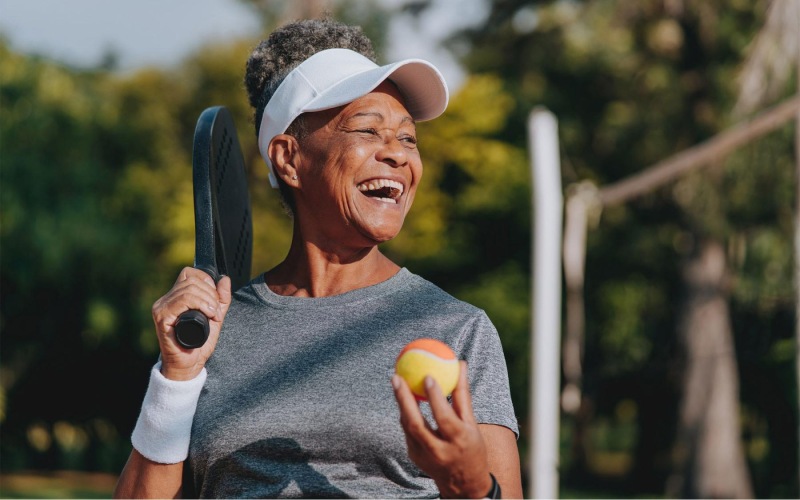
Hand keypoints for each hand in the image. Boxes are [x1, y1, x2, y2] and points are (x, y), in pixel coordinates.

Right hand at [151, 267, 231, 380]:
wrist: (189, 365)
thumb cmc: (199, 343)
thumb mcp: (215, 316)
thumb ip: (221, 299)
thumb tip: (225, 278)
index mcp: (176, 297)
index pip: (189, 273)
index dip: (206, 281)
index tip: (215, 299)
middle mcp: (165, 300)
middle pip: (192, 280)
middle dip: (211, 294)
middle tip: (216, 311)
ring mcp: (162, 307)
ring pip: (189, 289)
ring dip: (208, 301)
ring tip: (213, 315)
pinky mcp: (162, 317)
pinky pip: (182, 300)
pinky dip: (200, 305)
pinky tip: (207, 316)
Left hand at [392, 361, 492, 498]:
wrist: (464, 485)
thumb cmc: (471, 447)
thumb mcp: (472, 424)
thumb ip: (463, 396)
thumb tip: (460, 365)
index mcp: (459, 441)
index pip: (444, 417)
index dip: (435, 397)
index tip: (427, 376)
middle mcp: (440, 451)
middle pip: (416, 424)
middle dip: (403, 399)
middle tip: (397, 377)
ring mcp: (424, 456)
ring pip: (407, 427)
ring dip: (401, 404)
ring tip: (397, 381)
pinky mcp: (414, 457)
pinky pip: (407, 431)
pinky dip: (405, 413)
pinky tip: (402, 397)